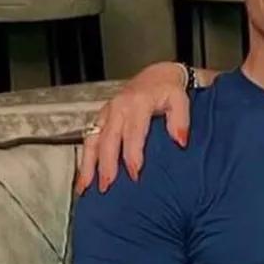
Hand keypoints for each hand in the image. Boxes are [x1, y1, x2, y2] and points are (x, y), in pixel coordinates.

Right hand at [77, 62, 190, 193]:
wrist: (156, 76)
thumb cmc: (168, 90)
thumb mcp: (180, 100)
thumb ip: (180, 121)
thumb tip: (180, 141)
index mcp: (138, 103)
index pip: (134, 133)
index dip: (133, 155)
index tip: (135, 174)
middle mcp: (118, 108)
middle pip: (109, 140)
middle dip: (106, 164)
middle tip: (107, 186)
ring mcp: (107, 112)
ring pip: (93, 141)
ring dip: (88, 165)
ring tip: (85, 187)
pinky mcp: (101, 117)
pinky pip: (89, 140)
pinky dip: (84, 160)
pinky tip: (82, 177)